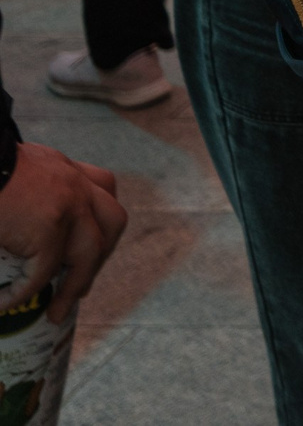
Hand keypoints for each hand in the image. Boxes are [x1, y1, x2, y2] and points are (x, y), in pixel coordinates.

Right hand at [0, 144, 126, 321]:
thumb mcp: (12, 170)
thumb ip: (25, 192)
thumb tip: (17, 226)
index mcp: (64, 169)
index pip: (103, 188)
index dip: (100, 219)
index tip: (91, 243)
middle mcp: (75, 184)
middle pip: (112, 221)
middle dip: (100, 256)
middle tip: (80, 285)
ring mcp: (68, 206)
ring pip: (89, 254)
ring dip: (74, 287)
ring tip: (56, 312)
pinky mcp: (48, 229)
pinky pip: (42, 273)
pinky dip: (24, 293)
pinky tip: (6, 304)